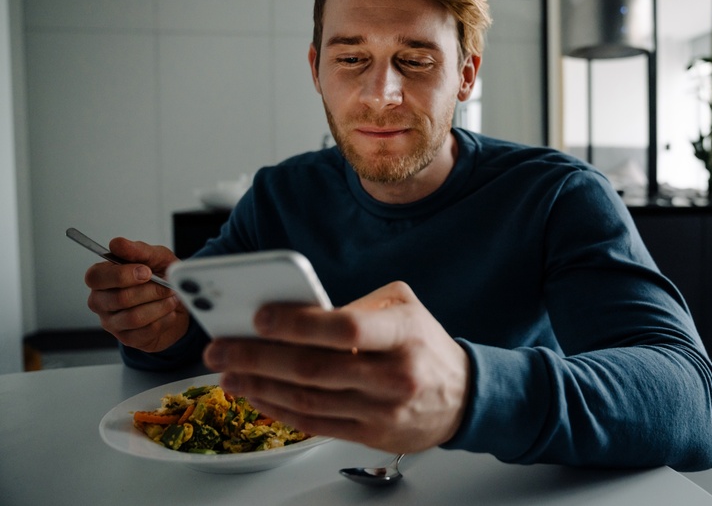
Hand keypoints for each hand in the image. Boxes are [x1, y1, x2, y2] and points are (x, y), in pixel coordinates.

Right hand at [85, 237, 188, 352]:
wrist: (178, 301)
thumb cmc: (161, 276)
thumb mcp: (156, 257)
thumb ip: (138, 250)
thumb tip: (117, 243)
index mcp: (102, 277)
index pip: (96, 277)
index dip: (121, 275)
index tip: (146, 271)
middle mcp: (101, 301)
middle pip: (119, 299)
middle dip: (150, 291)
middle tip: (167, 285)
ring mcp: (113, 322)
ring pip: (134, 317)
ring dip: (159, 306)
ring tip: (172, 298)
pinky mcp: (128, 339)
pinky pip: (146, 331)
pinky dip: (164, 319)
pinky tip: (170, 312)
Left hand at [203, 281, 470, 452]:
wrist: (462, 395)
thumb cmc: (425, 343)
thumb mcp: (403, 306)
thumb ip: (355, 306)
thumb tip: (296, 314)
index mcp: (402, 333)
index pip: (344, 328)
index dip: (297, 323)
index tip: (258, 317)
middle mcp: (393, 374)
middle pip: (314, 368)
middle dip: (258, 357)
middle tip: (219, 347)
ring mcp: (381, 410)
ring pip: (307, 400)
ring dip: (259, 385)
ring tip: (227, 371)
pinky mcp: (370, 434)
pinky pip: (315, 424)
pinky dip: (278, 409)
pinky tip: (256, 394)